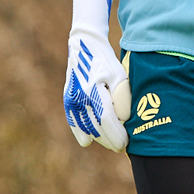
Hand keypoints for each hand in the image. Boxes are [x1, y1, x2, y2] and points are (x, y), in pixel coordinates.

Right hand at [64, 0, 130, 150]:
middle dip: (110, 140)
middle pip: (96, 128)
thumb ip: (122, 98)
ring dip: (99, 137)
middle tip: (122, 146)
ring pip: (85, 128)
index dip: (116, 134)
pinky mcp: (67, 100)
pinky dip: (81, 132)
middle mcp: (79, 97)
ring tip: (111, 142)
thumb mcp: (119, 76)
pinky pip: (74, 122)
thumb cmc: (106, 61)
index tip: (125, 144)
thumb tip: (123, 120)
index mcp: (93, 90)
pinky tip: (88, 141)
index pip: (106, 120)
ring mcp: (71, 100)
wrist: (84, 47)